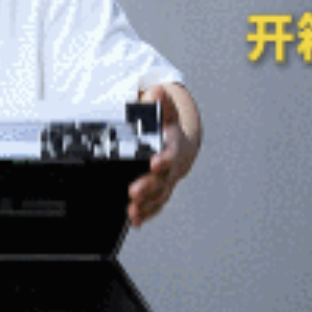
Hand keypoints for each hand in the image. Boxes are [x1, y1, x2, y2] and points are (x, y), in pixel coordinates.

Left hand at [128, 83, 201, 227]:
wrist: (179, 146)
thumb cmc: (167, 129)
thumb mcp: (164, 111)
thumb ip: (158, 103)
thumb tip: (155, 91)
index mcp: (172, 146)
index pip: (170, 153)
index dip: (164, 159)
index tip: (155, 162)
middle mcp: (171, 168)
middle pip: (162, 179)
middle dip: (148, 186)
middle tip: (133, 191)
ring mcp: (165, 182)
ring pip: (157, 196)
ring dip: (145, 205)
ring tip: (131, 211)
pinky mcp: (157, 193)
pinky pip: (153, 206)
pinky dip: (145, 214)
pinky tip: (134, 221)